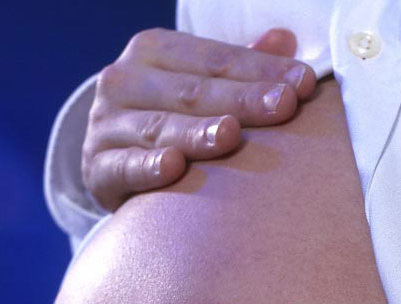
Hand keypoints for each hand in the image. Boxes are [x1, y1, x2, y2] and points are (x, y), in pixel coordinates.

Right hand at [82, 27, 315, 210]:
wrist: (111, 159)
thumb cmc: (171, 115)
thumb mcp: (200, 82)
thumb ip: (240, 64)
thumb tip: (285, 38)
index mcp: (153, 51)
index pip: (216, 58)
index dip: (262, 69)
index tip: (304, 84)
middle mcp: (123, 80)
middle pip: (192, 91)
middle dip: (241, 99)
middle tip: (283, 107)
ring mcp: (105, 124)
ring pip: (160, 127)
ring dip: (197, 132)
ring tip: (231, 134)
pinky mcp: (96, 167)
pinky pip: (124, 166)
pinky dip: (148, 167)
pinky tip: (174, 166)